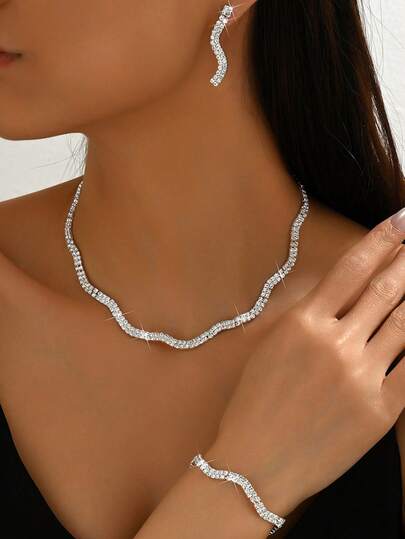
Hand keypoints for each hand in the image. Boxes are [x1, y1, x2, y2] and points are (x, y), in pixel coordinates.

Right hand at [206, 212, 404, 516]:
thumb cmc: (254, 405)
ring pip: (404, 322)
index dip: (379, 240)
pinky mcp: (381, 409)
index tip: (399, 221)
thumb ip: (306, 318)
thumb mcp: (270, 348)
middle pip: (384, 289)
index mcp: (302, 323)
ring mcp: (361, 375)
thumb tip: (341, 296)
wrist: (256, 463)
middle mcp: (335, 342)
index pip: (351, 270)